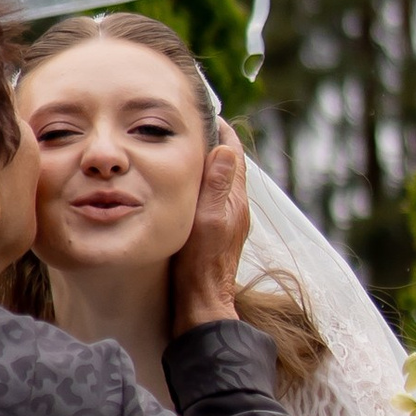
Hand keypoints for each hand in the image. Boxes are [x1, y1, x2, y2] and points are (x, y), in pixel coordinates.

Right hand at [168, 126, 251, 335]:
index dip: (220, 129)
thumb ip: (216, 186)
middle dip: (211, 142)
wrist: (201, 303)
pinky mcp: (216, 232)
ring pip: (217, 181)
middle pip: (226, 163)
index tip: (203, 113)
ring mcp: (227, 220)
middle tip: (187, 126)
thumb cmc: (200, 265)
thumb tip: (225, 149)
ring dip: (204, 163)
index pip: (232, 152)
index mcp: (234, 199)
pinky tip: (180, 187)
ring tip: (180, 149)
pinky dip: (199, 184)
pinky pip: (210, 198)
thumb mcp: (207, 221)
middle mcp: (234, 207)